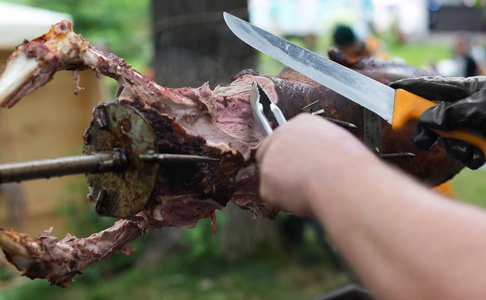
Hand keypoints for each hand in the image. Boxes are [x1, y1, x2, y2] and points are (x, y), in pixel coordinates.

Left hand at [256, 114, 374, 215]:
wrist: (344, 184)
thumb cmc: (350, 167)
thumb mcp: (338, 143)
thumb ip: (317, 146)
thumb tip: (315, 159)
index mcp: (301, 123)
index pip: (284, 137)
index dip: (290, 154)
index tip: (297, 164)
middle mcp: (280, 137)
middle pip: (268, 154)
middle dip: (279, 170)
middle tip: (298, 183)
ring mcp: (269, 161)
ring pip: (272, 179)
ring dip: (286, 188)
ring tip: (312, 191)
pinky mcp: (266, 185)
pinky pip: (274, 198)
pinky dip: (287, 204)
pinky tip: (305, 199)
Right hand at [390, 76, 485, 168]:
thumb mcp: (483, 105)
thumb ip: (453, 111)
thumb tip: (426, 118)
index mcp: (465, 91)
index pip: (430, 87)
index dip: (409, 88)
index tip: (390, 90)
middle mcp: (465, 109)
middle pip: (432, 120)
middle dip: (426, 133)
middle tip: (426, 142)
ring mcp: (473, 128)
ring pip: (448, 141)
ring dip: (455, 148)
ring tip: (468, 149)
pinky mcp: (482, 146)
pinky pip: (467, 156)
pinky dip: (472, 158)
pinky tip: (482, 153)